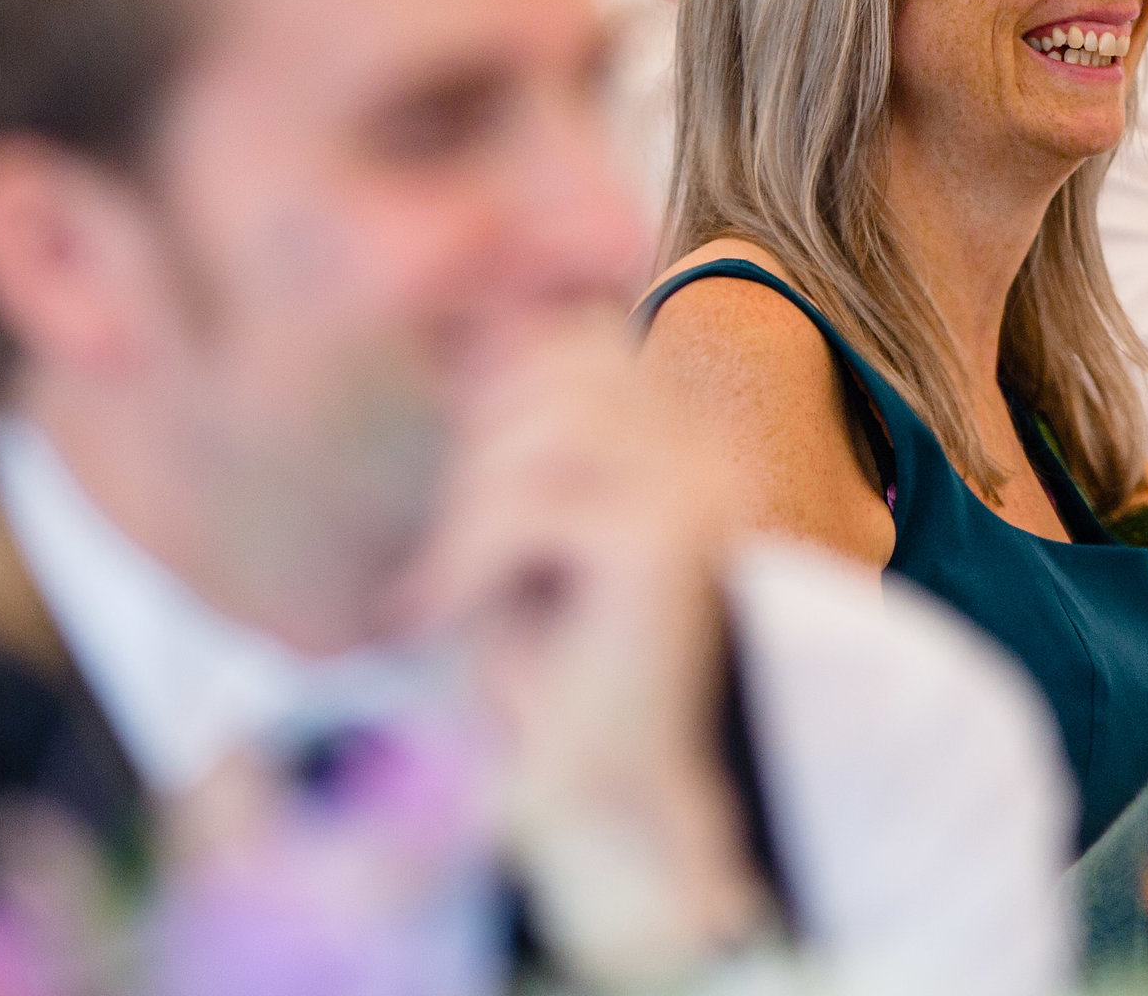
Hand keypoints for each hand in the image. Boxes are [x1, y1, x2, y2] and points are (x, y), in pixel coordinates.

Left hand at [400, 322, 770, 985]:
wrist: (611, 804)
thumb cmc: (551, 678)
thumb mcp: (522, 540)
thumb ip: (516, 447)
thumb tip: (475, 345)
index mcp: (693, 446)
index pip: (587, 342)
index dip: (498, 379)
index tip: (447, 481)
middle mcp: (711, 457)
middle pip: (564, 362)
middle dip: (478, 445)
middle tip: (446, 555)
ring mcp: (699, 493)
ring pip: (541, 429)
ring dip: (466, 511)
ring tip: (442, 588)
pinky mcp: (662, 545)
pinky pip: (530, 504)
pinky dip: (463, 560)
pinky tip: (436, 619)